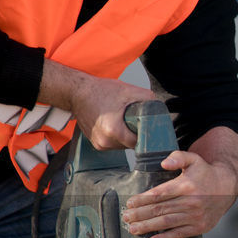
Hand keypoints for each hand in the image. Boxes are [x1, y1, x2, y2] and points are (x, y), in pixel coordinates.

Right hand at [38, 62, 156, 149]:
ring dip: (127, 137)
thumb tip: (159, 109)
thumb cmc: (100, 91)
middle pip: (131, 145)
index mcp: (113, 130)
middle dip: (136, 135)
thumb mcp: (128, 91)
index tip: (150, 129)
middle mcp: (105, 141)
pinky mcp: (96, 144)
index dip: (146, 136)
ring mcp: (99, 145)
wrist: (77, 93)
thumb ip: (148, 100)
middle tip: (137, 122)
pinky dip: (117, 136)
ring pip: (122, 146)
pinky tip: (115, 124)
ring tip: (124, 121)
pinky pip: (113, 144)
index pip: (138, 142)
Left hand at [122, 150, 237, 237]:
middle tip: (126, 217)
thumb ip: (178, 157)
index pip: (160, 194)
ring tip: (133, 229)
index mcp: (186, 185)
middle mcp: (191, 202)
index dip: (143, 199)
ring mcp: (195, 216)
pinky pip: (179, 234)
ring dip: (148, 226)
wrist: (227, 187)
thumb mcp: (193, 159)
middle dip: (140, 214)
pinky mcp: (199, 227)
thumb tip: (164, 163)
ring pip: (167, 222)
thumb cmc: (204, 173)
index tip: (131, 203)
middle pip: (160, 209)